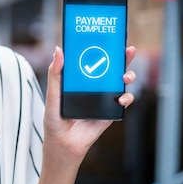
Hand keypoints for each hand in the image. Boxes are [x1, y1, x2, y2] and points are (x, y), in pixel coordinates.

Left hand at [43, 46, 136, 161]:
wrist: (63, 145)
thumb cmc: (54, 120)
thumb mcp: (53, 94)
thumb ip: (55, 73)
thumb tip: (58, 50)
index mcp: (80, 80)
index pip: (93, 60)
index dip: (102, 49)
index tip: (110, 38)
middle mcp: (93, 87)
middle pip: (111, 69)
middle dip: (122, 59)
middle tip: (129, 50)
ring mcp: (103, 99)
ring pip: (120, 83)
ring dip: (128, 76)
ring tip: (126, 76)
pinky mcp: (109, 112)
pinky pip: (123, 102)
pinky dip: (126, 98)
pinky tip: (121, 98)